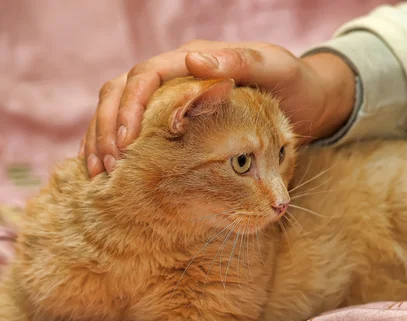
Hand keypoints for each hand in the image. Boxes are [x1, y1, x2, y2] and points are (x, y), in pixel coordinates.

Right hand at [81, 40, 355, 177]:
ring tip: (99, 174)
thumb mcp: (275, 69)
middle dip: (108, 127)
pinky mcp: (173, 121)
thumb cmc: (293, 83)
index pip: (145, 76)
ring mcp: (171, 99)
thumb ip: (241, 62)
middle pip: (121, 92)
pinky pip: (135, 130)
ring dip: (104, 139)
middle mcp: (175, 77)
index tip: (127, 142)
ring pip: (119, 110)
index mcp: (192, 62)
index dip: (130, 106)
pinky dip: (116, 147)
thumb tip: (193, 59)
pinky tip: (109, 172)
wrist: (307, 99)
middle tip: (108, 166)